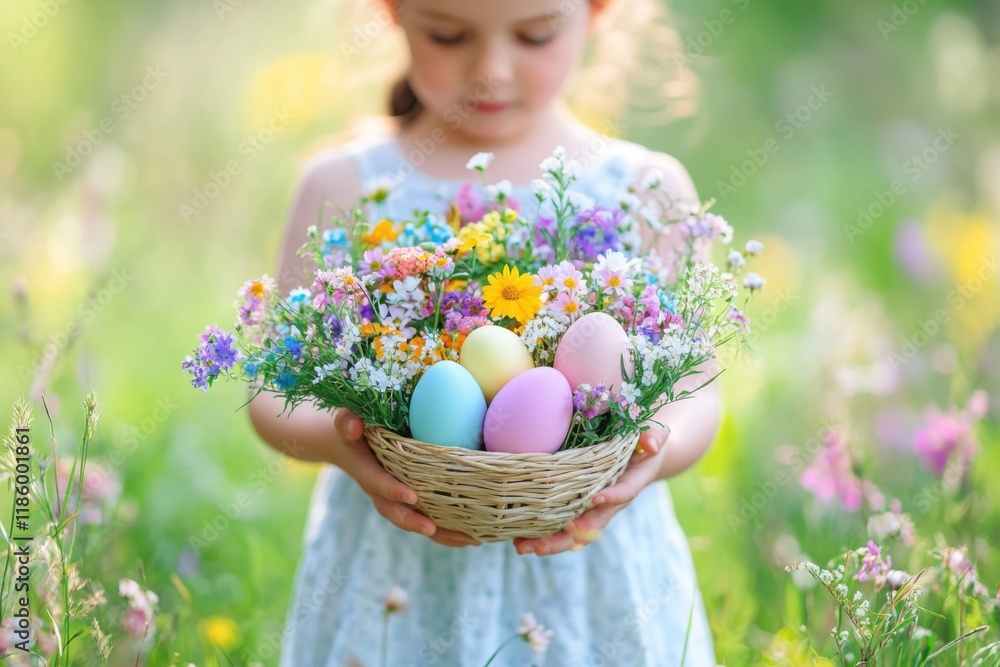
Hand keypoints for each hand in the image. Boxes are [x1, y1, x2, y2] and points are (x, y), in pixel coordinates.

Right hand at [331, 409, 481, 547]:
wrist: (349, 445)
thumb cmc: (353, 427)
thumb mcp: (345, 422)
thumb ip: (346, 423)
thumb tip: (354, 425)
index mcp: (367, 471)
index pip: (378, 483)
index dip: (392, 491)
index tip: (411, 497)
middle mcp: (381, 491)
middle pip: (396, 512)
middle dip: (414, 522)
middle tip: (431, 528)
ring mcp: (395, 499)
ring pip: (416, 522)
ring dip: (440, 534)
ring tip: (467, 540)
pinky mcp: (410, 502)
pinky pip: (428, 519)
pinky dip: (448, 531)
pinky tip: (473, 537)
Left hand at [513, 424, 669, 556]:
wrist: (644, 458)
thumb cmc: (646, 444)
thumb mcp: (656, 435)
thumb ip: (656, 437)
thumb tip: (653, 444)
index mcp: (630, 483)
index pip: (623, 493)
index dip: (611, 497)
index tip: (595, 499)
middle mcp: (610, 503)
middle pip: (592, 526)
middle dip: (568, 536)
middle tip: (544, 546)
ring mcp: (594, 509)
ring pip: (573, 532)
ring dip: (549, 541)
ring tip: (523, 548)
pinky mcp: (581, 509)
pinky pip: (563, 525)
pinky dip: (542, 533)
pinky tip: (519, 539)